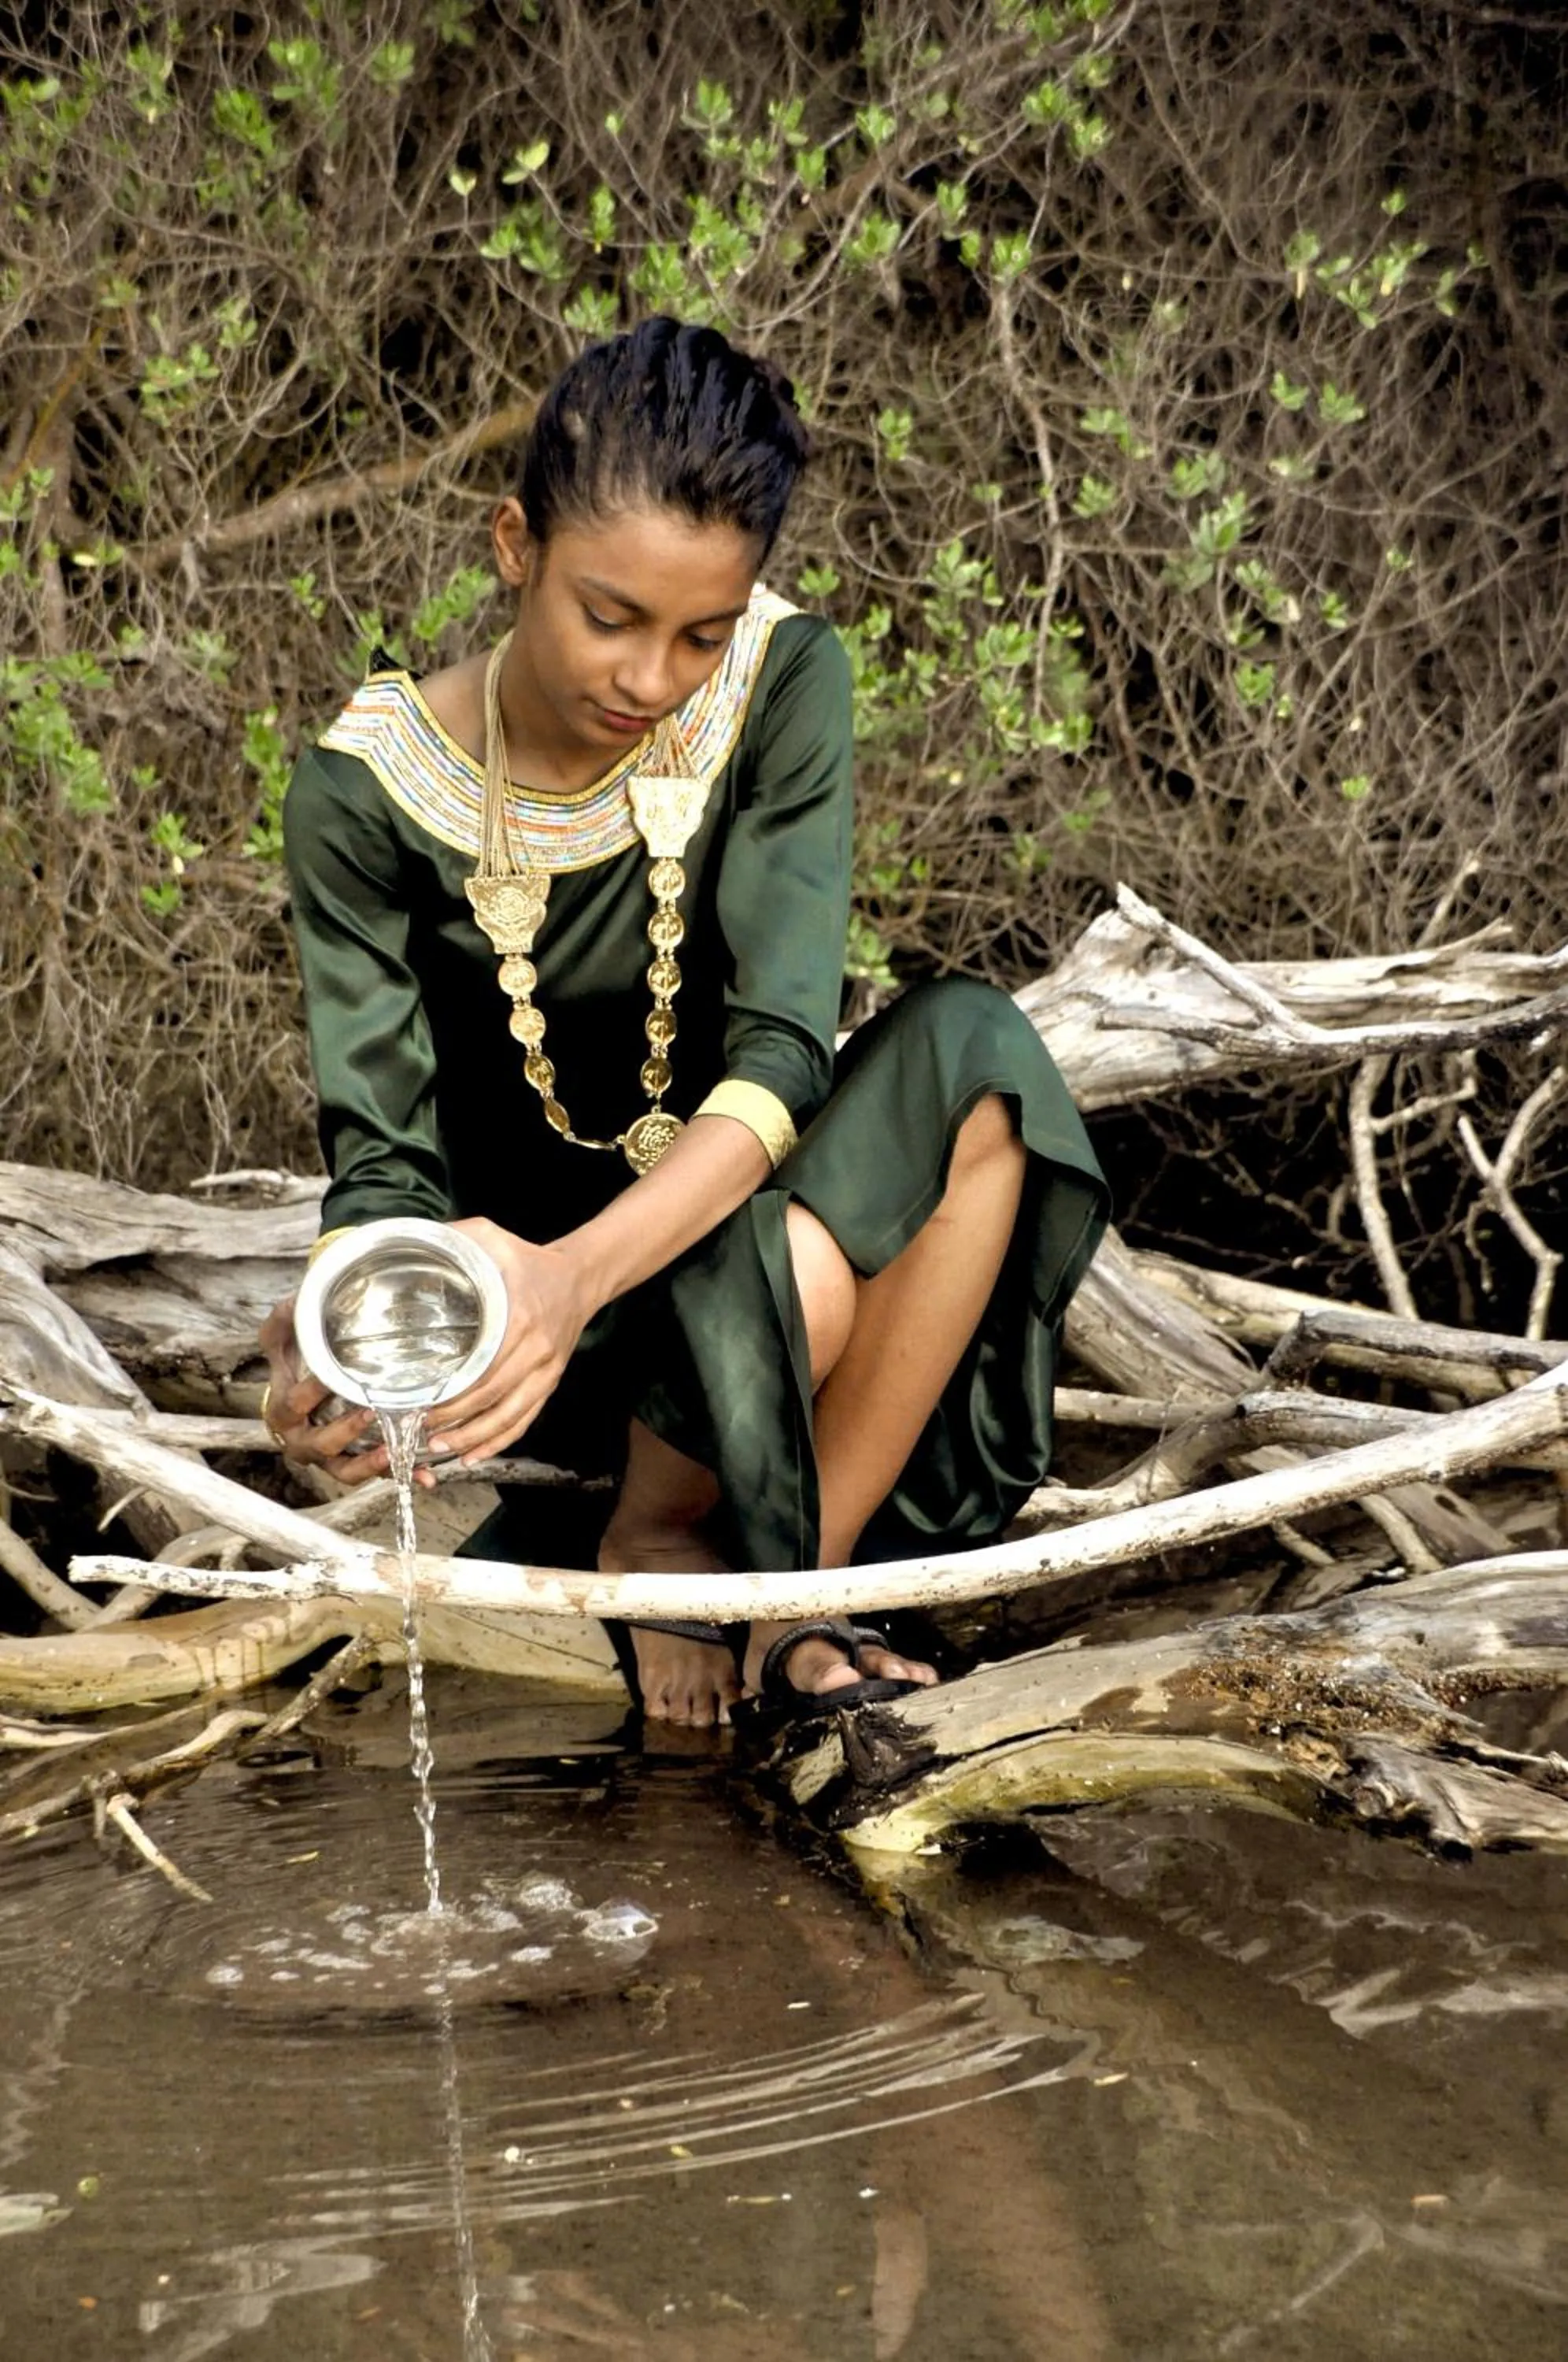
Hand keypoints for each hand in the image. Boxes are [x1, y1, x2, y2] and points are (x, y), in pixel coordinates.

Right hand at [258, 1295, 382, 1486]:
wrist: (302, 1392)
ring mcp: (330, 1457)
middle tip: (368, 1411)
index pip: (293, 1405)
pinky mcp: (356, 1463)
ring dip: (370, 1464)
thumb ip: (286, 1319)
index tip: (327, 1375)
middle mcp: (303, 1440)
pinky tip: (425, 1477)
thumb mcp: (285, 1338)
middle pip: (319, 1445)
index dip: (309, 1392)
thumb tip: (296, 1300)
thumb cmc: (294, 1362)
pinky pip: (376, 1476)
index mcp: (283, 1412)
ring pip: (346, 1471)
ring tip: (393, 1451)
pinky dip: (401, 1476)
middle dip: (343, 1431)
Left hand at [423, 1216, 593, 1464]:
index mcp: (518, 1318)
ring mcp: (547, 1370)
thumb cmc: (529, 1260)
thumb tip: (410, 1242)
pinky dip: (499, 1441)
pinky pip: (526, 1419)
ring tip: (439, 1448)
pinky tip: (473, 1455)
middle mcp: (536, 1349)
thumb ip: (455, 1239)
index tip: (418, 1401)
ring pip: (508, 1417)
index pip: (481, 1368)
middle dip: (452, 1420)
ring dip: (473, 1438)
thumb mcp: (492, 1238)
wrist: (581, 1277)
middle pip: (490, 1398)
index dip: (450, 1393)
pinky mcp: (551, 1381)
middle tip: (417, 1428)